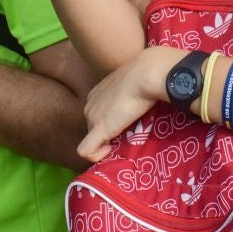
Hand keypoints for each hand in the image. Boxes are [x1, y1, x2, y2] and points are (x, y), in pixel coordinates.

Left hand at [79, 45, 178, 160]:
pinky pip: (86, 151)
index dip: (111, 124)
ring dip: (107, 143)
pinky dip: (96, 156)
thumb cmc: (145, 77)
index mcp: (96, 95)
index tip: (126, 124)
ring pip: (92, 140)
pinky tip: (111, 150)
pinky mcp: (99, 128)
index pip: (98, 116)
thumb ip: (126, 96)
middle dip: (109, 135)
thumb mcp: (131, 86)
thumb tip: (136, 103)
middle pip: (94, 128)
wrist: (146, 74)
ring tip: (126, 137)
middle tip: (129, 132)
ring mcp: (92, 117)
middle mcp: (90, 105)